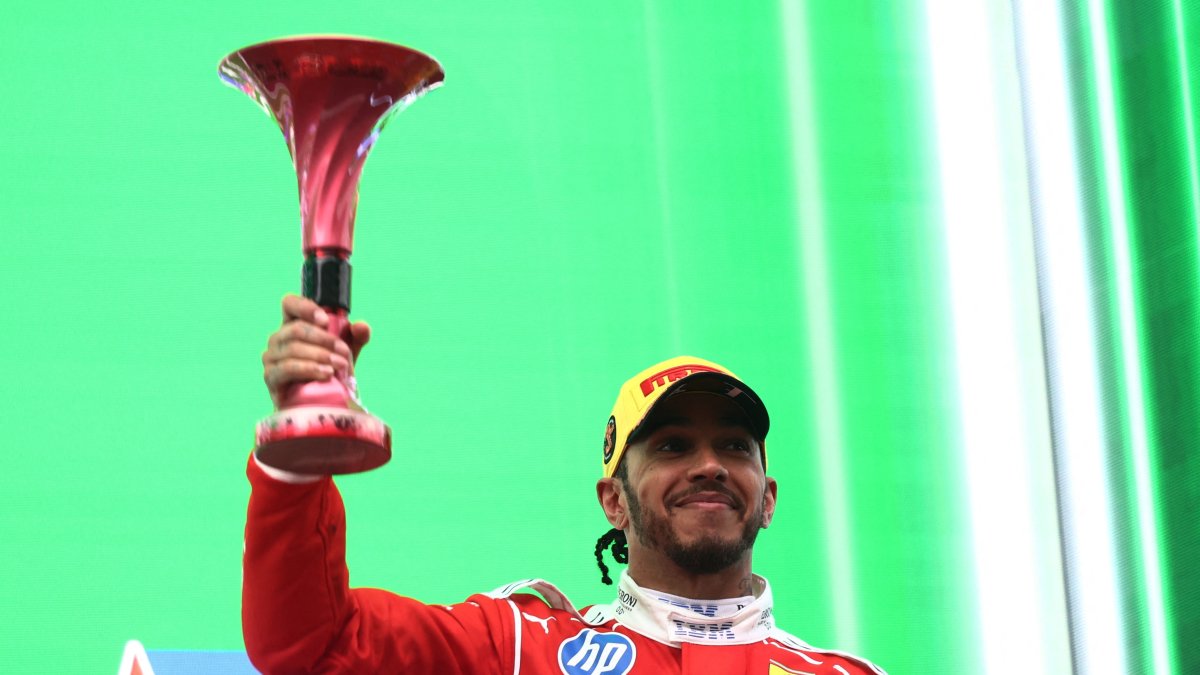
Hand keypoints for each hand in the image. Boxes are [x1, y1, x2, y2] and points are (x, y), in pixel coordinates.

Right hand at [261, 294, 371, 408]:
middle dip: (324, 339)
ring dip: (320, 356)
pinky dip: (309, 369)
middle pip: (296, 329)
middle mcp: (278, 338)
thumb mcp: (345, 352)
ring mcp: (271, 357)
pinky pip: (287, 368)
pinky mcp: (270, 377)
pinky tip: (326, 374)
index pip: (289, 304)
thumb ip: (356, 337)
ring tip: (339, 366)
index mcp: (293, 325)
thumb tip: (361, 326)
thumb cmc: (329, 371)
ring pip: (293, 348)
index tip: (325, 320)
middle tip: (344, 352)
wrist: (320, 403)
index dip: (305, 307)